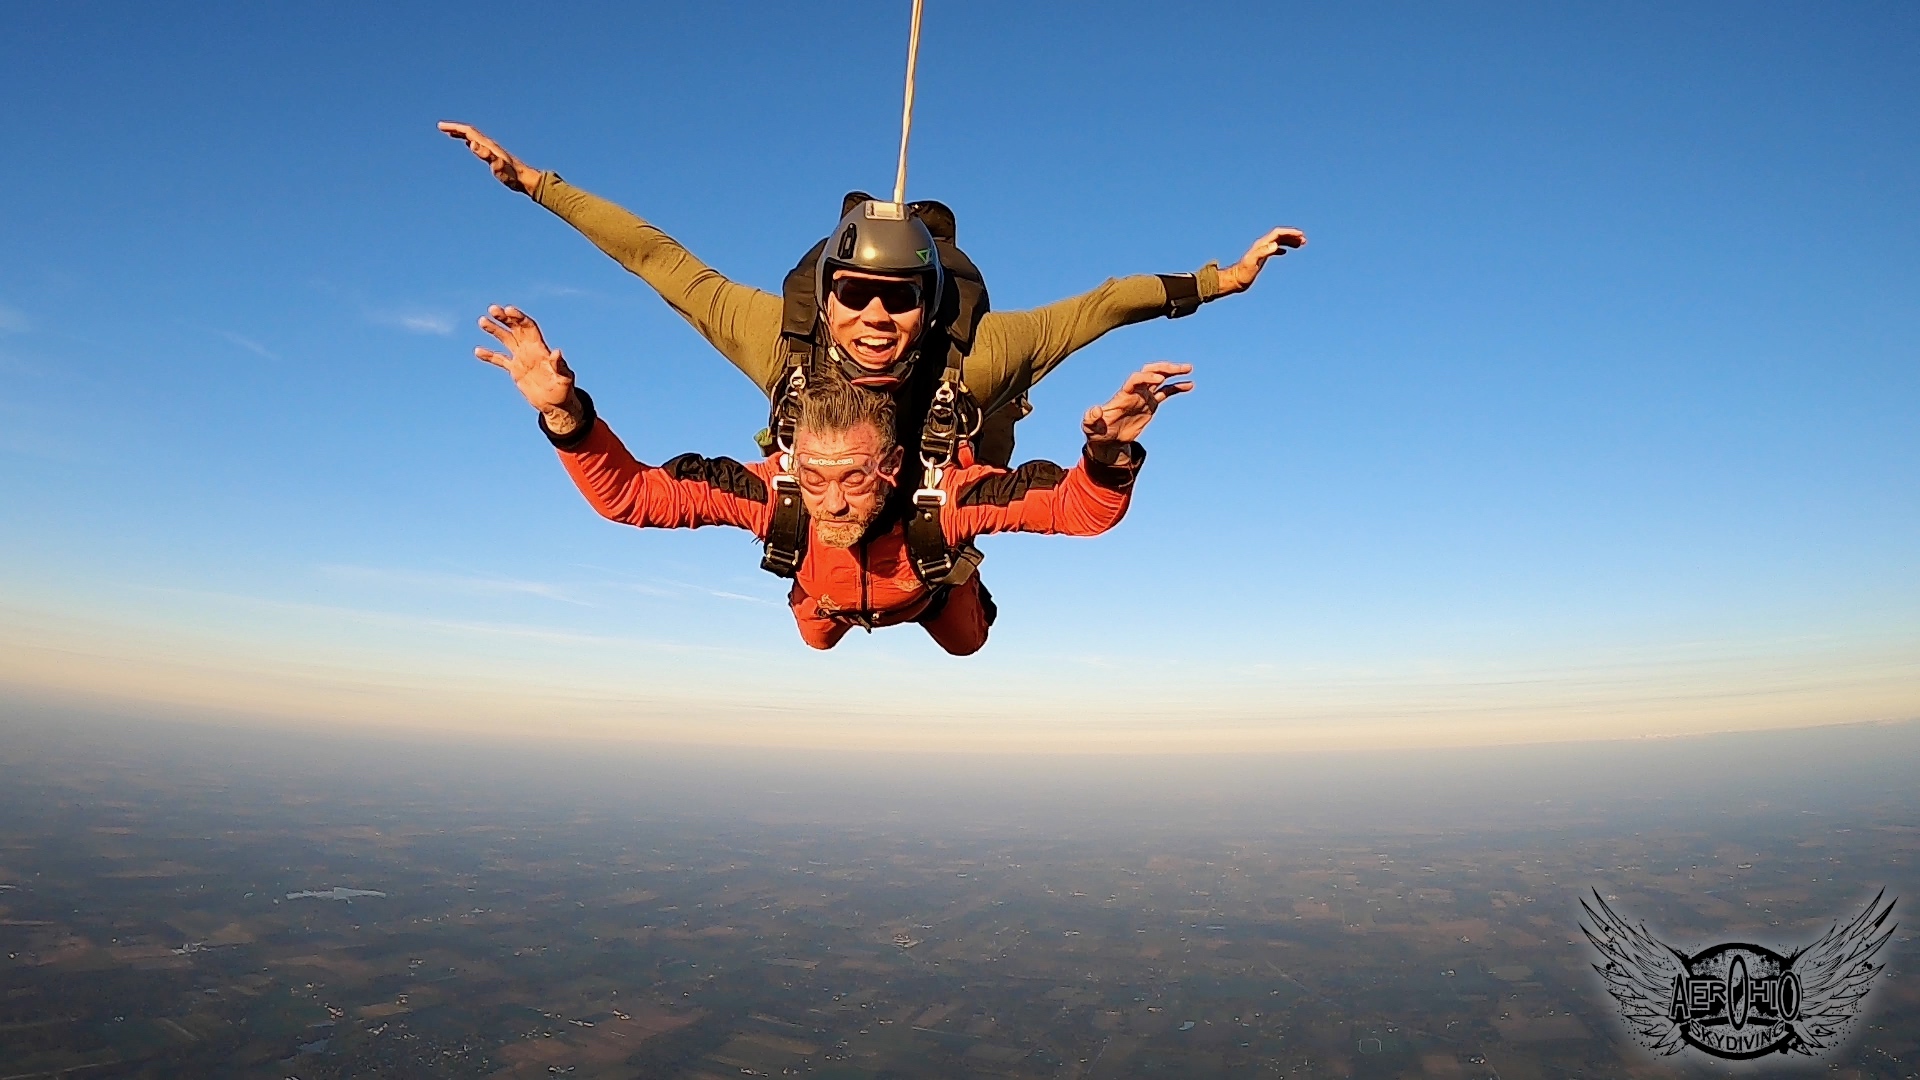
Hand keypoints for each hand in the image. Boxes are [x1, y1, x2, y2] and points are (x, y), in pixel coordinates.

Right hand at [439, 121, 542, 195]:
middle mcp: (489, 145)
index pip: (468, 132)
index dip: (454, 128)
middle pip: (469, 132)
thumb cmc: (512, 175)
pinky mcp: (494, 156)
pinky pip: (478, 145)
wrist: (525, 179)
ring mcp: (491, 150)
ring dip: (461, 134)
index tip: (441, 127)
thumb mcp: (498, 166)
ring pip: (473, 138)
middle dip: (455, 129)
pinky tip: (468, 144)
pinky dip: (469, 141)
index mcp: (488, 146)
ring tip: (449, 133)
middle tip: (440, 127)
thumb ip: (487, 155)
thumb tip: (472, 144)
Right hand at [475, 306, 581, 430]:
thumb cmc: (564, 389)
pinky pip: (500, 360)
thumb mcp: (564, 377)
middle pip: (516, 328)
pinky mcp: (515, 370)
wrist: (556, 403)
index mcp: (540, 349)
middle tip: (492, 309)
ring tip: (482, 321)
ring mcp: (522, 359)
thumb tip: (557, 352)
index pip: (528, 327)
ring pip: (506, 339)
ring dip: (495, 330)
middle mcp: (530, 350)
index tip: (508, 310)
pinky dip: (489, 356)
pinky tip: (477, 351)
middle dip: (505, 318)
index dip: (519, 318)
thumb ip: (559, 365)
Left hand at [1082, 361, 1193, 458]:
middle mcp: (1135, 392)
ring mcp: (1144, 397)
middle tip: (1179, 368)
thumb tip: (1095, 410)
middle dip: (1163, 368)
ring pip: (1161, 379)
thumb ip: (1091, 418)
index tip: (1159, 379)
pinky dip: (1177, 387)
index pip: (1136, 379)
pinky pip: (1166, 392)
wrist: (1107, 440)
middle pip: (1150, 372)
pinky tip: (1190, 385)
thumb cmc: (1097, 432)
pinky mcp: (1151, 405)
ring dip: (1173, 372)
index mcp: (1123, 395)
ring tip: (1188, 369)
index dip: (1147, 377)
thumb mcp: (1090, 426)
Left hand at [1216, 226, 1306, 295]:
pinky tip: (1286, 252)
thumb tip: (1275, 245)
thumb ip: (1263, 253)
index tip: (1301, 235)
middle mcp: (1262, 246)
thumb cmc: (1243, 273)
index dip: (1290, 232)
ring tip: (1300, 244)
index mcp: (1262, 245)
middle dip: (1292, 236)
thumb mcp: (1253, 263)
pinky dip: (1282, 248)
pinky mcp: (1261, 258)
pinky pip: (1273, 249)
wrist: (1235, 280)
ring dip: (1289, 241)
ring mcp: (1262, 251)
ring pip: (1278, 242)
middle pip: (1279, 236)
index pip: (1278, 233)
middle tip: (1304, 240)